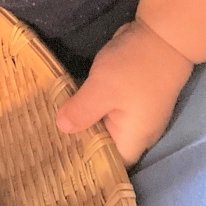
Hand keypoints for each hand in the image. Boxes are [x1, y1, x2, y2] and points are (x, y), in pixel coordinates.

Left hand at [55, 20, 193, 165]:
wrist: (162, 36)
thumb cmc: (134, 67)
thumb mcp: (102, 89)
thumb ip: (81, 111)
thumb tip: (61, 127)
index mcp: (132, 140)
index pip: (107, 167)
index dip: (84, 169)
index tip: (55, 166)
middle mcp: (134, 134)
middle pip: (102, 149)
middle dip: (76, 147)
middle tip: (43, 146)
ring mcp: (130, 116)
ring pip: (100, 129)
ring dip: (78, 127)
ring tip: (45, 131)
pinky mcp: (124, 100)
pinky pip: (101, 113)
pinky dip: (85, 112)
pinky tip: (63, 110)